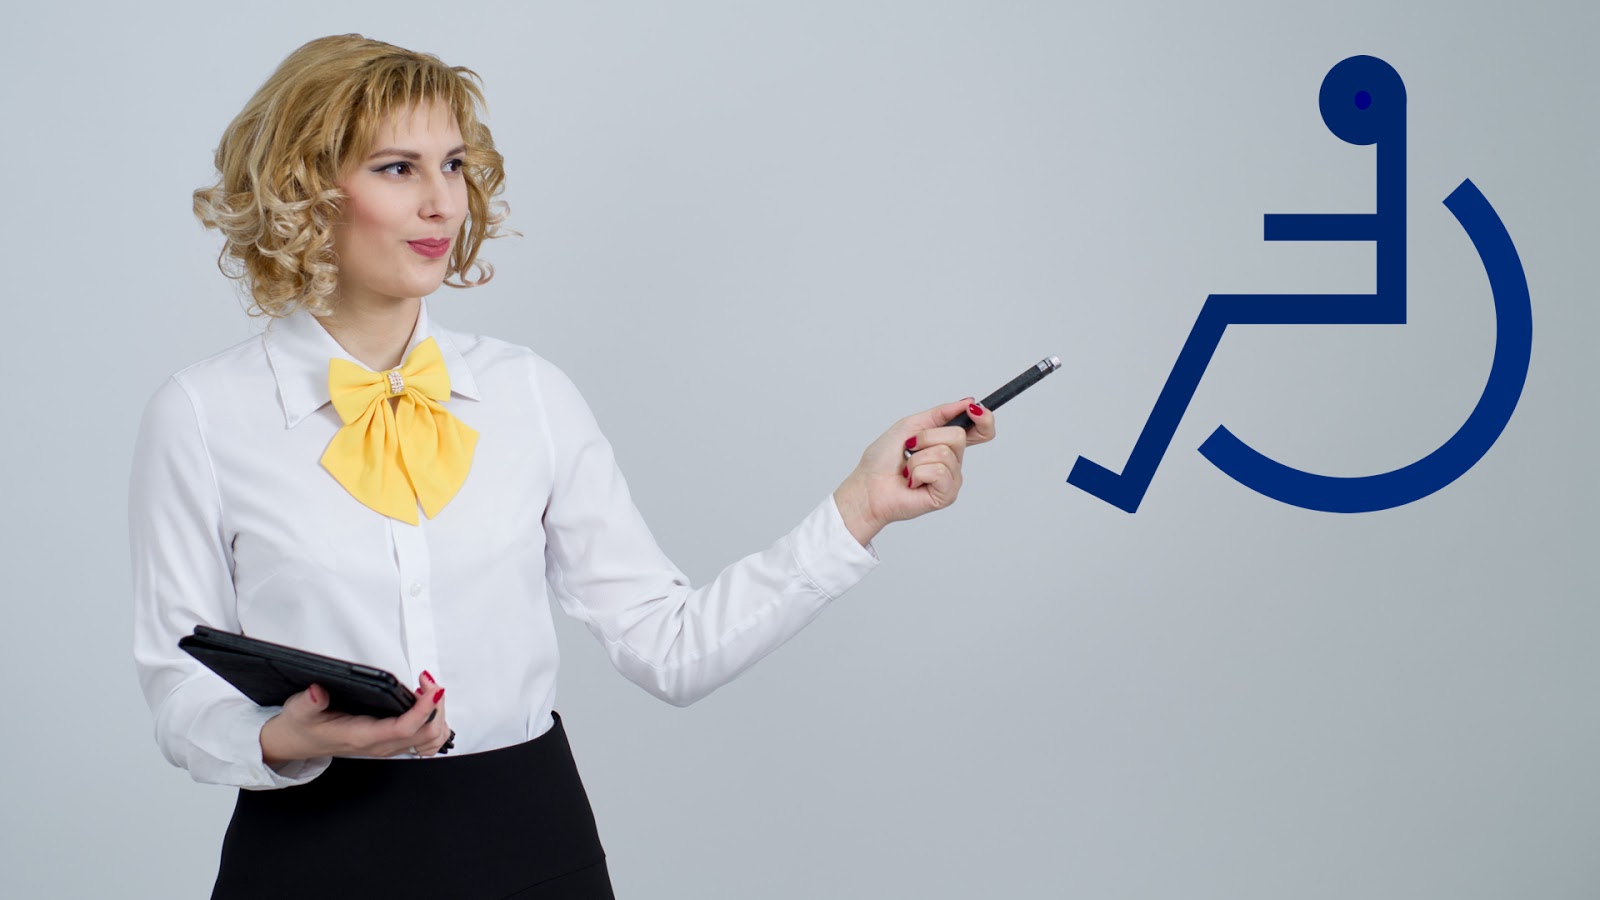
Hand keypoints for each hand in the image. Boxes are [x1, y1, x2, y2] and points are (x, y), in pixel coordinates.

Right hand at [260, 670, 452, 767]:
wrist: (297, 743)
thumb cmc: (302, 726)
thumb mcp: (299, 710)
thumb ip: (310, 701)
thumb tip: (318, 691)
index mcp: (362, 737)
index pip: (403, 728)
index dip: (423, 709)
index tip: (431, 688)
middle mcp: (380, 745)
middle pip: (426, 733)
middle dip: (436, 705)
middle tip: (427, 680)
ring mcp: (388, 747)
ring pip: (430, 741)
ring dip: (438, 715)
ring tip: (429, 692)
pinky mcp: (391, 744)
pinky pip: (424, 742)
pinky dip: (434, 724)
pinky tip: (426, 705)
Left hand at [832, 397, 995, 545]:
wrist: (867, 486)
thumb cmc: (883, 459)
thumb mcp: (910, 425)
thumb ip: (941, 413)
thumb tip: (968, 403)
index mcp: (946, 443)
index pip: (980, 431)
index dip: (984, 419)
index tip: (974, 409)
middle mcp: (953, 461)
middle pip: (958, 435)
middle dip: (927, 437)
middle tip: (910, 448)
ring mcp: (952, 479)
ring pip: (945, 453)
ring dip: (917, 458)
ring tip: (908, 469)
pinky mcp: (947, 495)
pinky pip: (940, 471)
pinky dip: (919, 472)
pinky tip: (912, 482)